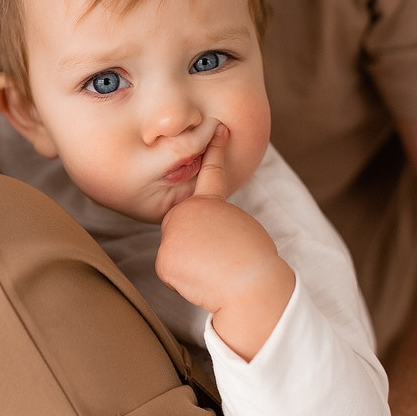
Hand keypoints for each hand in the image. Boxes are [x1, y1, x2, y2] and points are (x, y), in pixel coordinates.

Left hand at [157, 125, 293, 358]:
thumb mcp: (238, 227)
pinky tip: (202, 279)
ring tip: (212, 267)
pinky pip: (171, 269)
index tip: (218, 129)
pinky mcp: (163, 258)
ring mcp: (171, 233)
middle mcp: (187, 211)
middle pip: (181, 222)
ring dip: (190, 260)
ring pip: (175, 248)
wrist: (251, 286)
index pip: (212, 173)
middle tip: (215, 254)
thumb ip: (215, 219)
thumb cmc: (253, 261)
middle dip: (192, 238)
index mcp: (212, 202)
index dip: (215, 151)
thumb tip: (199, 232)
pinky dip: (184, 278)